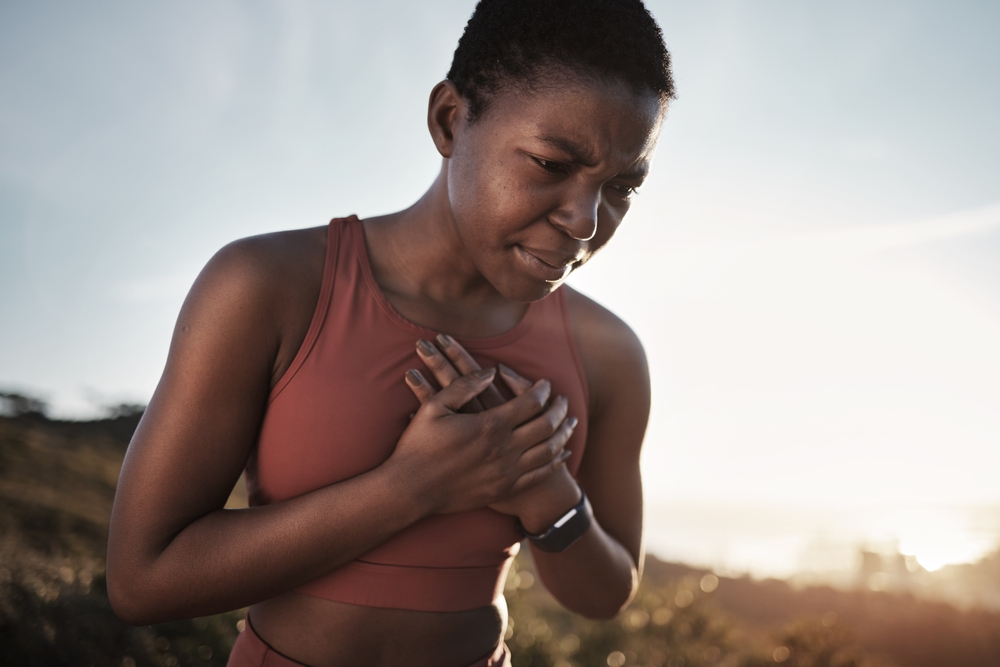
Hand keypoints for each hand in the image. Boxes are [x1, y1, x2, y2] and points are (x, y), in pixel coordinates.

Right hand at [407, 335, 580, 522]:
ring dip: (564, 433)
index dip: (542, 390)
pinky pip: (539, 474)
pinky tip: (562, 453)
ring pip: (549, 450)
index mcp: (490, 426)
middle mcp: (504, 449)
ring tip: (571, 422)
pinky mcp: (504, 489)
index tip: (545, 383)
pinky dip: (555, 461)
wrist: (411, 490)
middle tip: (564, 400)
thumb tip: (491, 371)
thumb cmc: (418, 445)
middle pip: (547, 425)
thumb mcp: (434, 407)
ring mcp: (507, 472)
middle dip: (560, 409)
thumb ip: (464, 385)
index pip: (530, 403)